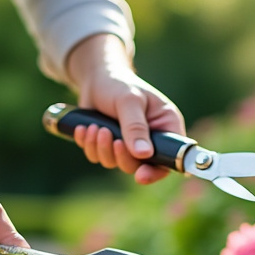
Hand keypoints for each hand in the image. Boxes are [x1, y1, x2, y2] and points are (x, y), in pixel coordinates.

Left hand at [66, 34, 183, 184]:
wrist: (96, 79)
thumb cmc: (118, 84)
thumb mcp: (129, 101)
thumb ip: (135, 127)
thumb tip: (144, 155)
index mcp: (166, 126)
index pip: (170, 157)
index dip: (157, 171)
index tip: (140, 176)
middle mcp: (151, 139)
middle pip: (139, 165)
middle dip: (119, 155)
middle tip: (107, 135)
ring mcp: (130, 144)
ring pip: (116, 163)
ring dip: (102, 148)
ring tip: (94, 127)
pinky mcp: (111, 146)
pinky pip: (99, 157)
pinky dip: (90, 145)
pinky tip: (84, 128)